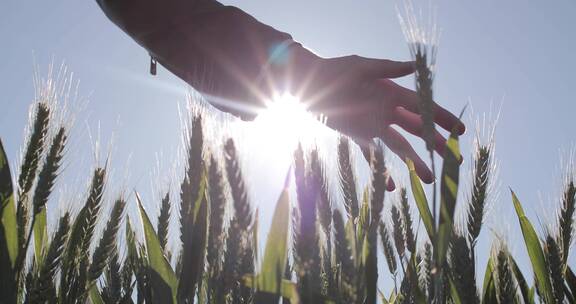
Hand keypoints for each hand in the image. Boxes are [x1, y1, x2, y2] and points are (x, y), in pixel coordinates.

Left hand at [289, 48, 465, 185]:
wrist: (309, 84)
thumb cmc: (336, 70)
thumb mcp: (362, 67)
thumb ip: (388, 68)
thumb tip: (416, 66)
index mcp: (392, 92)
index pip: (423, 107)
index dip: (442, 118)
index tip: (460, 131)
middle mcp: (387, 111)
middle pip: (417, 129)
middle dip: (436, 144)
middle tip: (454, 161)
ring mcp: (373, 125)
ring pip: (399, 146)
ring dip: (414, 162)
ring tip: (430, 179)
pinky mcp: (358, 136)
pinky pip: (373, 156)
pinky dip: (381, 171)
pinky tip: (391, 188)